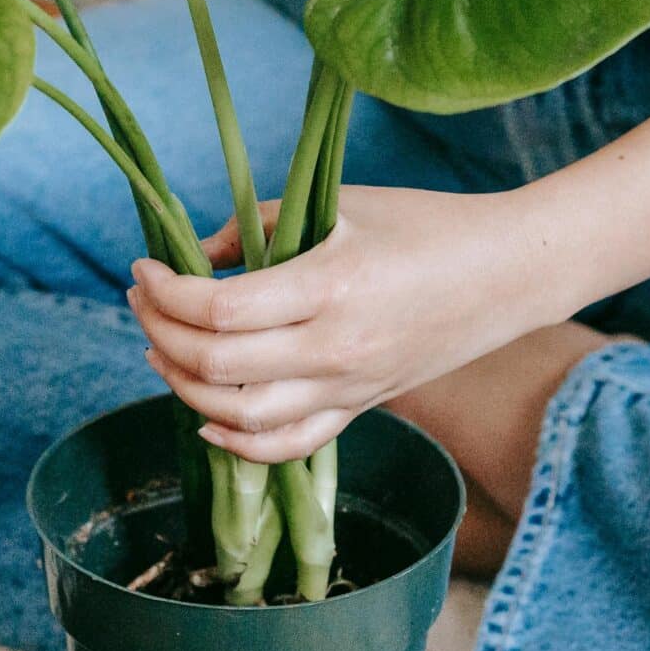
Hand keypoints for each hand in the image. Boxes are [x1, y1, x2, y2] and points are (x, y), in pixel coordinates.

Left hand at [128, 185, 573, 463]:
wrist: (507, 275)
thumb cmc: (426, 225)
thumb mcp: (341, 204)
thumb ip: (260, 225)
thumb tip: (195, 255)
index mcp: (329, 287)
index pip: (218, 309)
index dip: (165, 291)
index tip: (144, 266)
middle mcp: (334, 349)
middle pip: (216, 363)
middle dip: (159, 331)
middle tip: (142, 299)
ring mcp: (347, 388)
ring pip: (239, 415)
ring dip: (183, 384)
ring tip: (163, 348)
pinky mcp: (359, 408)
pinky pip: (287, 446)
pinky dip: (236, 441)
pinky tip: (206, 414)